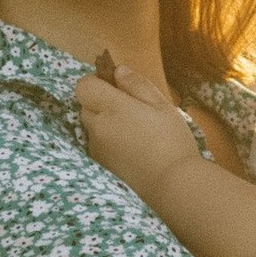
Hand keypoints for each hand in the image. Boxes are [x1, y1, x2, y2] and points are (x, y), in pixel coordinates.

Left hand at [76, 63, 209, 211]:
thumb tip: (118, 71)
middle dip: (102, 103)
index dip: (97, 82)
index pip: (83, 86)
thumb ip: (137, 85)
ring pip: (92, 126)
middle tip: (131, 110)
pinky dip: (109, 142)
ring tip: (135, 132)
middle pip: (86, 105)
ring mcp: (97, 148)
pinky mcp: (101, 165)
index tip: (117, 87)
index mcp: (112, 108)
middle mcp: (98, 127)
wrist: (172, 185)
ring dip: (105, 123)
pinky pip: (98, 145)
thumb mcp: (161, 106)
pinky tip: (132, 149)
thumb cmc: (171, 141)